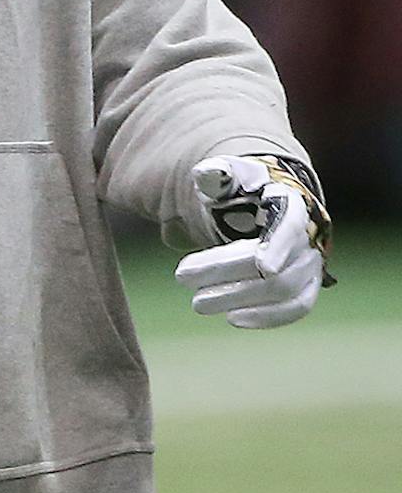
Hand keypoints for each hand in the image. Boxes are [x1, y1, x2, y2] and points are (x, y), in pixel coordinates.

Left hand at [175, 153, 332, 328]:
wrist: (268, 199)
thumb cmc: (244, 186)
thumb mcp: (229, 175)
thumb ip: (218, 174)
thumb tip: (206, 174)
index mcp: (292, 203)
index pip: (291, 225)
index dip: (279, 245)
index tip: (262, 266)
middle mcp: (310, 235)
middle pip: (278, 265)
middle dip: (228, 274)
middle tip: (181, 277)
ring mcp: (311, 262)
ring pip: (285, 290)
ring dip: (242, 299)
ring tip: (199, 302)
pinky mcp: (307, 284)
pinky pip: (297, 307)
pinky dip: (268, 317)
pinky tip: (232, 318)